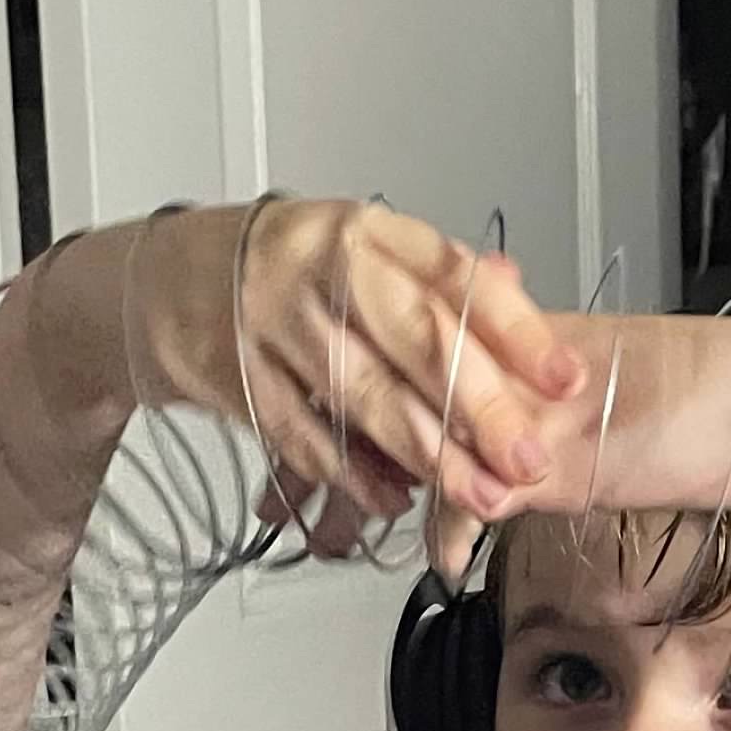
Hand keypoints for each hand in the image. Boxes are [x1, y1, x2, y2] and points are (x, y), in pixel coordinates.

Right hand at [134, 198, 587, 557]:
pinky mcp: (233, 373)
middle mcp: (321, 266)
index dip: (517, 332)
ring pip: (364, 394)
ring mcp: (272, 319)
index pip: (455, 278)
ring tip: (478, 493)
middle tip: (525, 459)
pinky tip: (392, 497)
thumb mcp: (364, 253)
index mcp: (367, 233)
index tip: (564, 378)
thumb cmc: (286, 272)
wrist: (165, 278)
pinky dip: (350, 472)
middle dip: (482, 409)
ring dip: (427, 456)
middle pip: (417, 340)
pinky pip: (303, 433)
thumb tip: (516, 294)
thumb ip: (437, 281)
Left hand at [134, 198, 730, 567]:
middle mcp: (513, 372)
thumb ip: (546, 439)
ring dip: (371, 488)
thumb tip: (496, 475)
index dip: (359, 398)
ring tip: (319, 526)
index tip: (304, 427)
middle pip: (394, 397)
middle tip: (272, 493)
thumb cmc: (712, 409)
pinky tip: (432, 554)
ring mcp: (529, 412)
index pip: (418, 364)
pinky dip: (448, 522)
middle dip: (330, 442)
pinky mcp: (560, 455)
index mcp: (522, 345)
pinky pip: (479, 487)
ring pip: (421, 440)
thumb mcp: (610, 424)